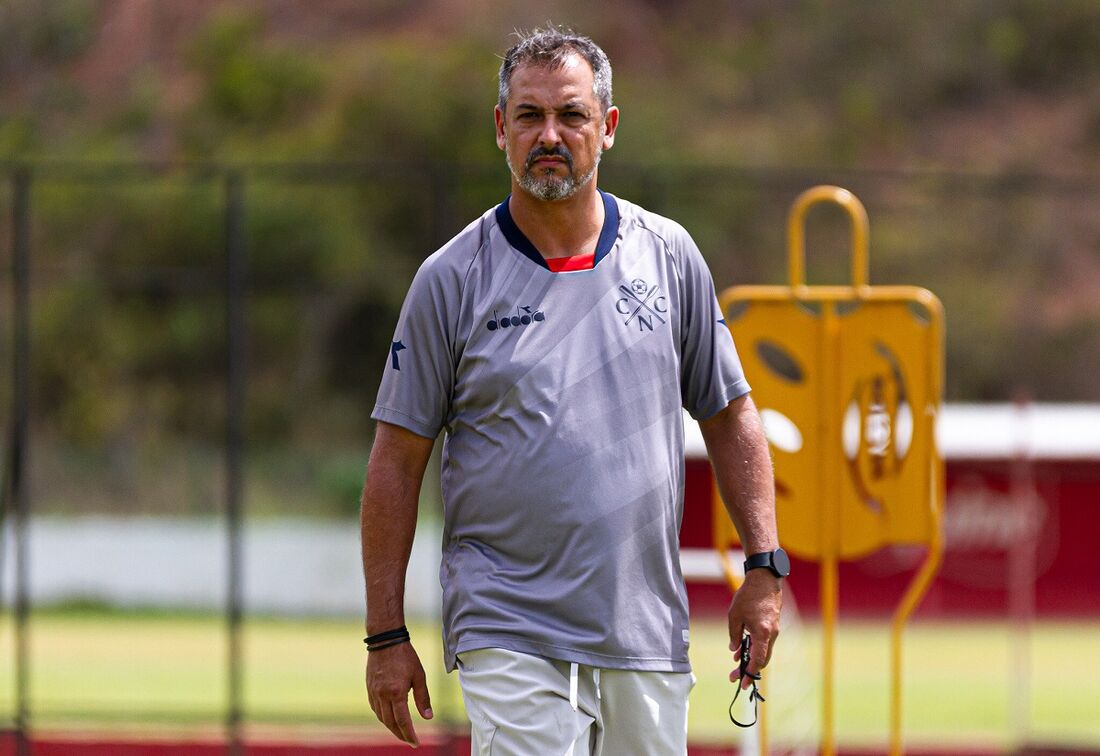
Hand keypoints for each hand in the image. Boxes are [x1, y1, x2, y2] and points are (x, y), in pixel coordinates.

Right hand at [366, 642, 432, 746]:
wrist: (385, 640)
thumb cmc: (405, 656)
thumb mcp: (419, 675)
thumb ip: (423, 698)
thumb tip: (428, 717)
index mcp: (397, 693)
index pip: (403, 721)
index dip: (409, 734)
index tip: (416, 743)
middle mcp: (383, 695)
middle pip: (391, 723)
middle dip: (401, 734)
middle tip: (410, 741)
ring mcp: (374, 692)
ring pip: (382, 717)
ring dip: (391, 727)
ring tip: (402, 731)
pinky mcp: (369, 688)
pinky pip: (375, 708)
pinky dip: (383, 716)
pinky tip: (389, 717)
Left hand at [728, 569, 782, 688]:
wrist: (764, 580)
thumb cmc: (748, 596)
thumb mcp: (735, 616)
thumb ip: (734, 635)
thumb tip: (734, 649)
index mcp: (762, 634)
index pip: (758, 660)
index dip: (750, 673)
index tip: (742, 683)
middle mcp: (771, 635)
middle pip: (762, 659)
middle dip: (749, 669)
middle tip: (736, 676)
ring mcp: (773, 630)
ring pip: (763, 650)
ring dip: (751, 657)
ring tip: (736, 661)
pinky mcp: (772, 625)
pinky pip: (764, 641)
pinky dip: (754, 647)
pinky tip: (743, 647)